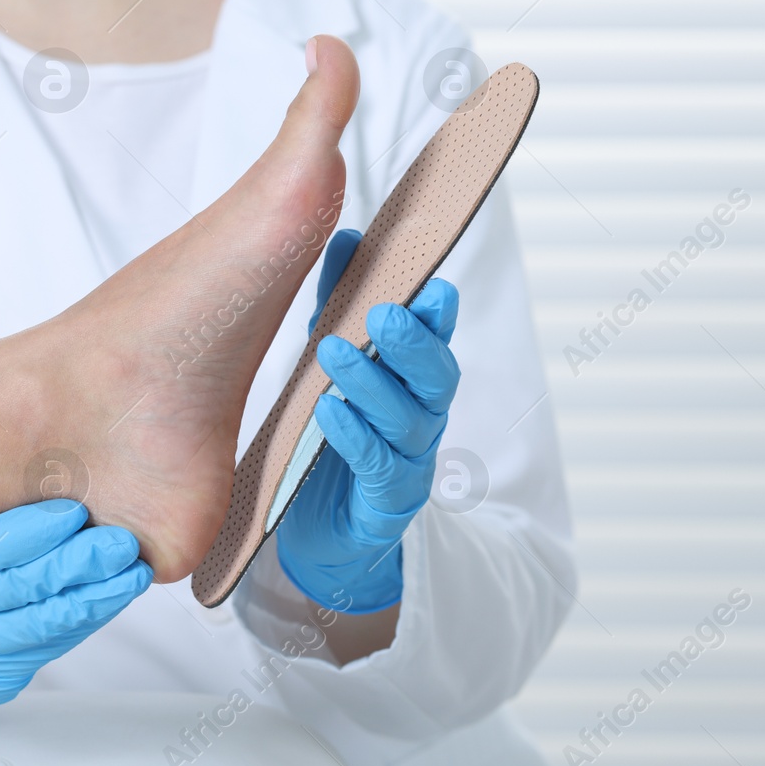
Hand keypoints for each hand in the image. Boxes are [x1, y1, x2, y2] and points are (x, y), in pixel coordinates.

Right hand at [0, 500, 150, 726]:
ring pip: (46, 623)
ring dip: (97, 596)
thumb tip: (39, 453)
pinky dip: (89, 619)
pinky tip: (116, 595)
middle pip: (22, 589)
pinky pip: (53, 646)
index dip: (33, 533)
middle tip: (120, 544)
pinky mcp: (1, 678)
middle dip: (78, 565)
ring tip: (133, 572)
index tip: (74, 513)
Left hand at [277, 229, 460, 613]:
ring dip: (372, 383)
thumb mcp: (332, 361)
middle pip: (436, 376)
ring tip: (333, 353)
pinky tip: (329, 414)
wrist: (326, 530)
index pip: (435, 337)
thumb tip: (345, 235)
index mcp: (415, 378)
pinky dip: (354, 435)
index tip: (431, 285)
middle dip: (414, 344)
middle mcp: (423, 415)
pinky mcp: (388, 501)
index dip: (437, 313)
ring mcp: (411, 460)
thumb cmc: (336, 432)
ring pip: (407, 419)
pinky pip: (377, 465)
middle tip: (384, 314)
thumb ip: (338, 305)